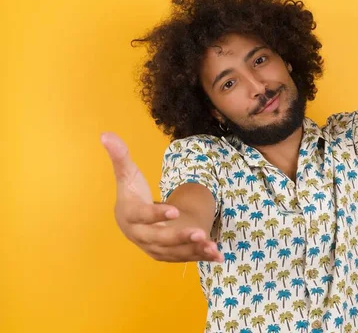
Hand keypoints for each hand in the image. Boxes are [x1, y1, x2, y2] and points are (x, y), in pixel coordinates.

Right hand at [101, 132, 222, 262]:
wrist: (132, 219)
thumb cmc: (131, 193)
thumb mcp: (127, 174)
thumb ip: (120, 156)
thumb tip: (106, 134)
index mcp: (131, 215)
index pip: (142, 216)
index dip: (157, 215)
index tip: (175, 211)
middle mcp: (141, 235)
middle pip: (159, 239)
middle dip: (179, 237)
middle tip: (199, 232)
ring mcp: (154, 247)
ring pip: (174, 252)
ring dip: (193, 250)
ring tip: (212, 248)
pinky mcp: (167, 254)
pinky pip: (184, 257)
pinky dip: (200, 257)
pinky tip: (218, 257)